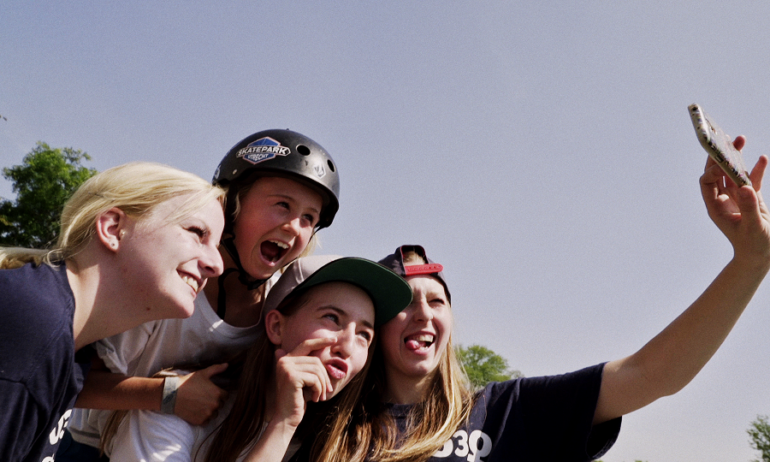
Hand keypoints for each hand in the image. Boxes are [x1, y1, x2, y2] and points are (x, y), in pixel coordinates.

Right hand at [174, 363, 228, 424]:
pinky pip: (207, 422)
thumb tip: (227, 364)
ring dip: (210, 411)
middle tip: (204, 398)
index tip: (211, 392)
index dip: (219, 394)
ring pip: (214, 414)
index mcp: (218, 393)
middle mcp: (215, 404)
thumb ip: (216, 369)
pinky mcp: (200, 421)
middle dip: (215, 402)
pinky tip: (196, 411)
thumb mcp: (203, 373)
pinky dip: (203, 418)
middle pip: (220, 405)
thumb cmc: (188, 382)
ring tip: (200, 405)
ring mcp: (208, 414)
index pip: (226, 396)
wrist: (172, 394)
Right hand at [272, 337, 335, 427]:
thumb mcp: (305, 381)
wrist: (286, 418)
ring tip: (320, 396)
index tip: (334, 340)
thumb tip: (319, 356)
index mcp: (285, 359)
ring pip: (317, 369)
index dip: (320, 341)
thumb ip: (309, 367)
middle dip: (324, 376)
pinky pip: (315, 378)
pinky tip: (314, 399)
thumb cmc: (297, 400)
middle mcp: (284, 361)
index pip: (306, 345)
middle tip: (327, 390)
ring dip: (322, 385)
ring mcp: (286, 367)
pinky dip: (319, 389)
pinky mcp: (291, 376)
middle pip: (315, 360)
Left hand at [700, 136, 769, 264]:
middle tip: (726, 139)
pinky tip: (762, 158)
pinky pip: (750, 179)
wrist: (762, 255)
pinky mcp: (750, 198)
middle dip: (720, 156)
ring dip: (736, 157)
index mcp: (715, 207)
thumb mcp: (753, 227)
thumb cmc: (754, 245)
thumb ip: (749, 208)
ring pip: (732, 172)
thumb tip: (745, 188)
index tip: (724, 164)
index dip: (713, 171)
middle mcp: (722, 199)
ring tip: (741, 139)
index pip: (707, 182)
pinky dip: (755, 169)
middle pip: (716, 172)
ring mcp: (736, 197)